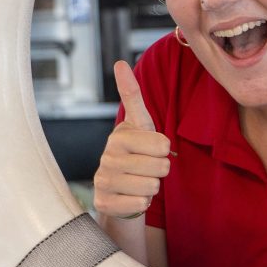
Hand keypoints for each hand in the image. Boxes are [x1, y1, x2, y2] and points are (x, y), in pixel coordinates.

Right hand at [93, 61, 171, 219]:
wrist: (118, 190)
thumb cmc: (134, 153)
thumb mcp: (139, 124)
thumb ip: (132, 95)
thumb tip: (120, 62)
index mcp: (119, 136)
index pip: (163, 144)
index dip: (164, 149)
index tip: (152, 148)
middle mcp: (107, 157)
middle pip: (160, 167)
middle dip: (160, 170)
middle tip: (146, 168)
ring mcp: (103, 181)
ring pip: (151, 187)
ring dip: (151, 187)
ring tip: (138, 181)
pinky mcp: (104, 203)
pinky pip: (140, 204)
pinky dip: (141, 203)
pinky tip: (130, 196)